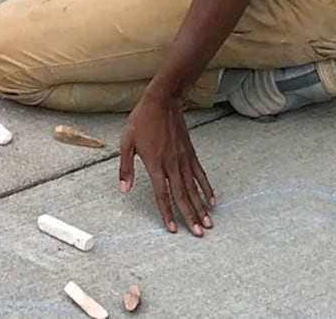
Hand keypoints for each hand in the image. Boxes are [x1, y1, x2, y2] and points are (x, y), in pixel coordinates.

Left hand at [119, 93, 214, 234]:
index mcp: (154, 164)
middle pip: (182, 196)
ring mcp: (183, 160)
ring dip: (201, 207)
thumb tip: (123, 189)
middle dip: (190, 216)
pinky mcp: (191, 154)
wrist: (162, 102)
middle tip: (199, 233)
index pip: (161, 194)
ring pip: (193, 188)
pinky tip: (212, 200)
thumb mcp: (126, 143)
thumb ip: (125, 168)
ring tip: (208, 223)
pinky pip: (200, 174)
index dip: (166, 213)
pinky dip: (206, 188)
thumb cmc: (142, 121)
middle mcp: (171, 165)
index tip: (172, 229)